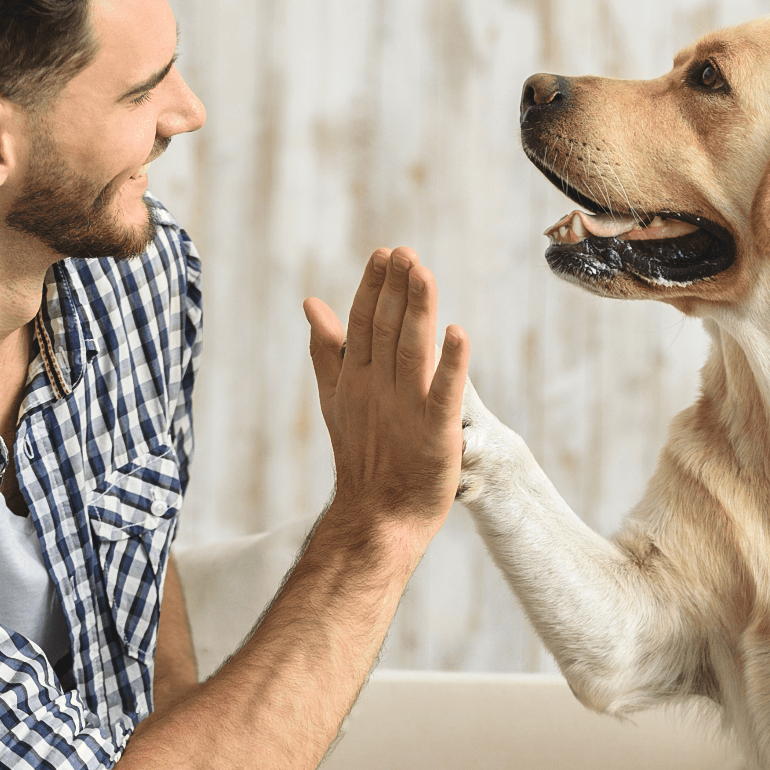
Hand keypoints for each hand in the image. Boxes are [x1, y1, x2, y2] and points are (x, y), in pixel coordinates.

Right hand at [304, 247, 469, 545]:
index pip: (363, 322)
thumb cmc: (364, 456)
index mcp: (357, 378)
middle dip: (396, 289)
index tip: (385, 254)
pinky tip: (458, 333)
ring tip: (424, 274)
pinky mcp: (435, 432)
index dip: (374, 287)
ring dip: (418, 311)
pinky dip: (451, 363)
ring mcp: (406, 409)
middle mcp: (378, 388)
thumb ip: (327, 350)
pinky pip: (444, 392)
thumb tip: (311, 302)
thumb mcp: (337, 398)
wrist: (378, 517)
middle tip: (405, 253)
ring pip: (411, 350)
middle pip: (386, 329)